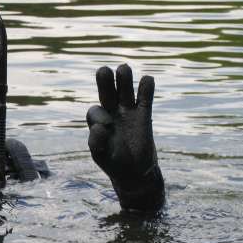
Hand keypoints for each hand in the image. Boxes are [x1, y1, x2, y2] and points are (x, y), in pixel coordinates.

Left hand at [86, 63, 157, 182]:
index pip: (95, 111)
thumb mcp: (101, 157)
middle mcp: (112, 113)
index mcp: (98, 123)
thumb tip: (99, 126)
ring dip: (124, 80)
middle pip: (107, 93)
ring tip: (123, 68)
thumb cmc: (114, 164)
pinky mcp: (144, 116)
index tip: (106, 126)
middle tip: (103, 71)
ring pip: (125, 91)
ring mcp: (128, 113)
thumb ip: (96, 143)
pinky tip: (147, 80)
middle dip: (104, 82)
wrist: (135, 173)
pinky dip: (146, 89)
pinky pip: (145, 99)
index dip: (99, 115)